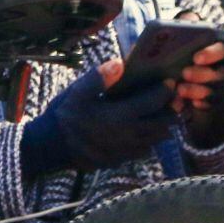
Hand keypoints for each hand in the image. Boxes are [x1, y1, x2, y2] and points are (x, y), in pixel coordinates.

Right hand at [21, 58, 178, 176]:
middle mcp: (128, 135)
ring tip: (163, 115)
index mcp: (119, 116)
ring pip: (156, 139)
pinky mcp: (119, 160)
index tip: (170, 82)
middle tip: (174, 99)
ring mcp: (125, 150)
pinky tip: (145, 132)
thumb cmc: (63, 116)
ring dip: (164, 127)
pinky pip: (144, 151)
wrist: (49, 147)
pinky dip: (150, 140)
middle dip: (171, 111)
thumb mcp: (77, 92)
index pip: (153, 102)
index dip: (165, 91)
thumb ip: (99, 77)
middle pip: (162, 123)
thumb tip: (120, 63)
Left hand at [172, 22, 223, 146]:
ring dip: (201, 93)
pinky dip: (207, 107)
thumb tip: (187, 19)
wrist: (200, 78)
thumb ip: (188, 26)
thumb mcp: (188, 36)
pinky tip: (193, 103)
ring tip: (180, 90)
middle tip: (183, 75)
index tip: (195, 58)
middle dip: (203, 77)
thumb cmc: (191, 51)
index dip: (213, 53)